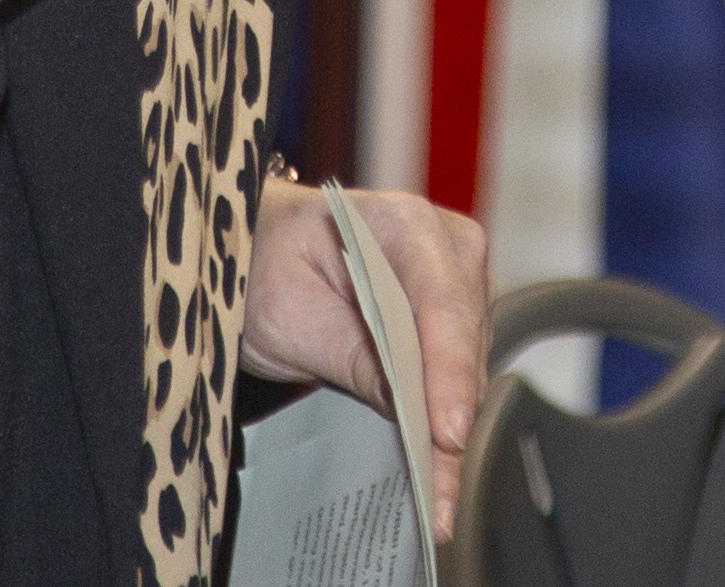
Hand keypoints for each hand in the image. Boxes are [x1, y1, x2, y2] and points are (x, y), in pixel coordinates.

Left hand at [244, 178, 491, 541]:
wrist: (259, 254)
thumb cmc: (267, 265)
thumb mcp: (291, 313)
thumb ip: (348, 353)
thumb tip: (402, 404)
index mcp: (403, 223)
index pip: (441, 300)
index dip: (447, 370)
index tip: (445, 432)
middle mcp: (443, 249)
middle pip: (462, 343)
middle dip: (449, 419)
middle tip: (436, 496)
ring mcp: (453, 286)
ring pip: (465, 370)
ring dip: (449, 435)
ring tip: (435, 501)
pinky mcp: (447, 325)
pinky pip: (453, 380)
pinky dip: (440, 428)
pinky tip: (434, 479)